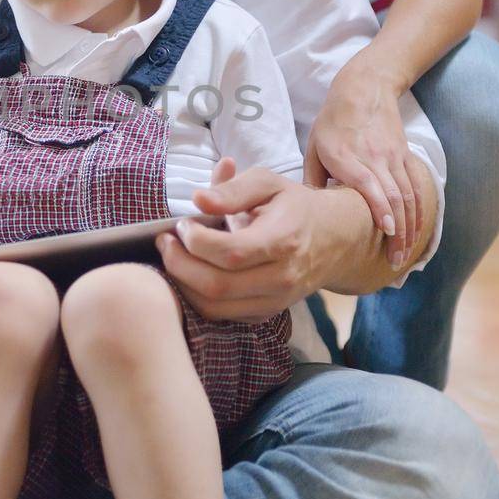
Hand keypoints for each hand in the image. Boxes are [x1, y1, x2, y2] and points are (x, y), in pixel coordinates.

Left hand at [155, 157, 339, 319]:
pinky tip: (190, 273)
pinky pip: (223, 315)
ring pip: (216, 307)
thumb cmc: (293, 206)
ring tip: (172, 256)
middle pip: (217, 286)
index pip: (230, 253)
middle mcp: (282, 278)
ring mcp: (275, 301)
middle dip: (180, 264)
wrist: (333, 240)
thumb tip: (198, 199)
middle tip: (165, 241)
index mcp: (283, 240)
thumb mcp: (268, 183)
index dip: (196, 240)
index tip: (182, 223)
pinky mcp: (265, 314)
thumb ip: (233, 188)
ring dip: (183, 284)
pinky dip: (197, 298)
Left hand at [304, 67, 420, 268]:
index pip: (369, 185)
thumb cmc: (332, 122)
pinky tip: (417, 232)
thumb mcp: (313, 147)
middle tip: (395, 262)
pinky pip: (416, 188)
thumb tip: (311, 214)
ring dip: (409, 228)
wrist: (364, 89)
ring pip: (408, 196)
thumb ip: (313, 180)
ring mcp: (392, 157)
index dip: (380, 209)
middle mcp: (373, 158)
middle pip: (394, 197)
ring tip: (405, 255)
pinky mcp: (404, 156)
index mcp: (346, 157)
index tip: (385, 232)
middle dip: (397, 232)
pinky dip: (419, 212)